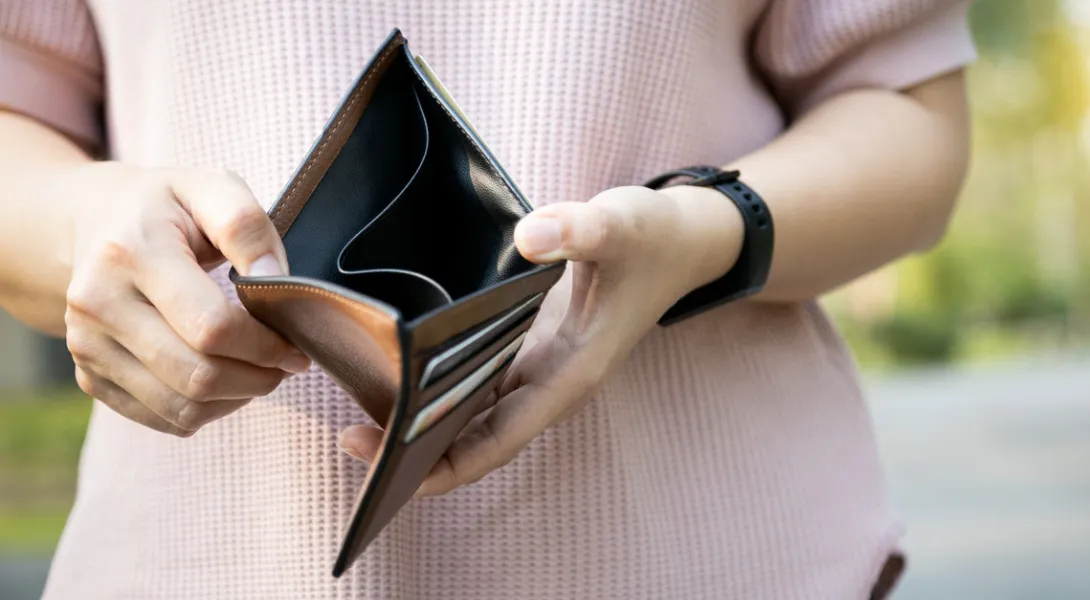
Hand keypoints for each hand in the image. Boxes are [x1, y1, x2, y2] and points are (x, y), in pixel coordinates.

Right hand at [62, 162, 309, 435]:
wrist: (97, 222)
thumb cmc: (166, 208)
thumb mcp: (209, 187)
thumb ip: (246, 225)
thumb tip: (272, 278)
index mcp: (130, 253)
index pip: (211, 327)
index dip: (265, 346)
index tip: (296, 344)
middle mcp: (98, 304)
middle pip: (197, 375)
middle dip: (258, 378)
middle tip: (286, 363)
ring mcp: (88, 347)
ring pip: (182, 407)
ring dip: (237, 398)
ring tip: (260, 371)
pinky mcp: (91, 377)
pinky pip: (163, 418)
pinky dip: (207, 410)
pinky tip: (225, 380)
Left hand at [338, 184, 741, 494]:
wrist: (683, 241)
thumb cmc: (654, 240)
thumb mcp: (621, 226)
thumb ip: (579, 229)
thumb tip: (530, 237)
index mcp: (569, 376)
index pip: (496, 441)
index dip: (439, 463)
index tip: (382, 459)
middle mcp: (549, 384)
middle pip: (473, 438)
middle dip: (415, 447)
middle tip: (348, 430)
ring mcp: (538, 368)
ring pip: (470, 412)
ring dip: (422, 417)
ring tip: (357, 401)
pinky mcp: (530, 347)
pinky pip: (476, 379)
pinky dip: (439, 382)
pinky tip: (398, 366)